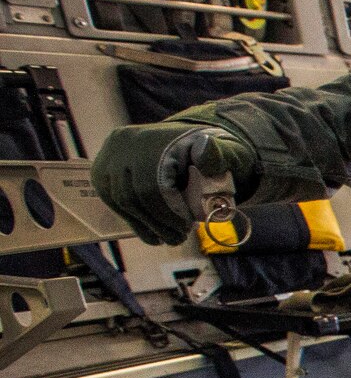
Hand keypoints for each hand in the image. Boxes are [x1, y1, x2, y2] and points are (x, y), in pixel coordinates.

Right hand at [91, 124, 256, 245]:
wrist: (185, 142)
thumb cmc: (209, 154)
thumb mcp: (222, 151)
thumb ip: (218, 154)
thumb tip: (205, 150)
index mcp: (150, 138)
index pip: (150, 185)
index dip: (168, 212)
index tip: (187, 227)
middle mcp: (123, 143)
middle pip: (132, 195)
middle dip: (157, 222)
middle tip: (179, 238)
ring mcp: (108, 156)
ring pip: (120, 201)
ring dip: (146, 225)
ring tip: (169, 237)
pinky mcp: (102, 171)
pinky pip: (112, 201)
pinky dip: (134, 221)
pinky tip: (152, 234)